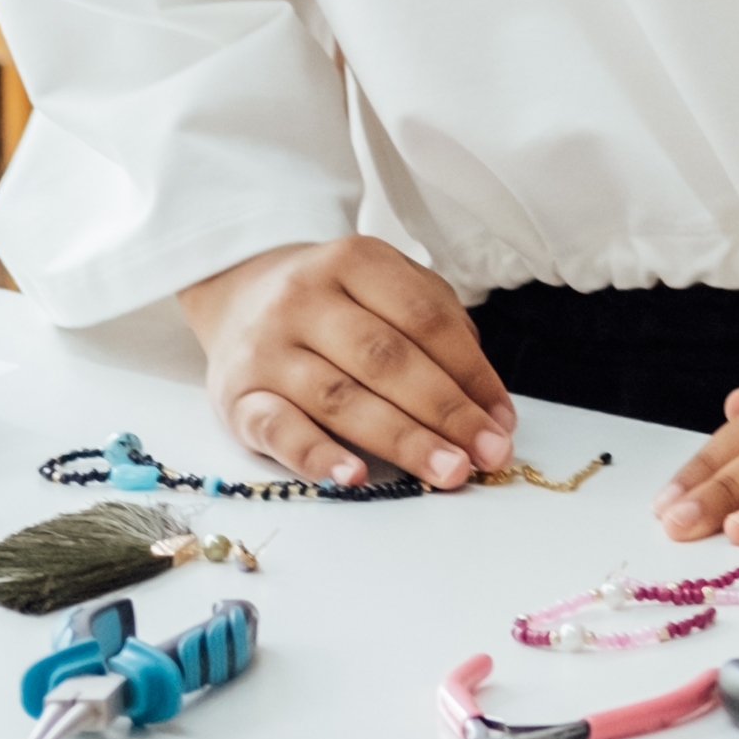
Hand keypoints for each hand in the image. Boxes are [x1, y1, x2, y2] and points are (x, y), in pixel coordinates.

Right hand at [172, 236, 516, 488]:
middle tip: (487, 454)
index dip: (471, 371)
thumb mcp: (386, 286)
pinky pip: (278, 429)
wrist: (240, 296)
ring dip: (402, 440)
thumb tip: (485, 404)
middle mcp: (304, 300)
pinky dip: (316, 455)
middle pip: (386, 360)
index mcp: (354, 261)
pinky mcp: (236, 398)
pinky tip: (354, 477)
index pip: (424, 319)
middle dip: (446, 411)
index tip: (502, 420)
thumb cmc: (335, 302)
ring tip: (448, 470)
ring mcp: (266, 349)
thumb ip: (438, 327)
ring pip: (341, 398)